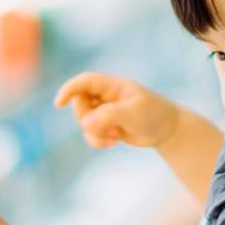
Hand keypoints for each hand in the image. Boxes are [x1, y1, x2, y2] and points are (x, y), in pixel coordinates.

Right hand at [55, 73, 180, 148]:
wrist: (166, 129)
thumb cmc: (154, 114)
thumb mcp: (134, 113)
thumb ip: (110, 115)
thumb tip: (85, 122)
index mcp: (113, 86)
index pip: (85, 82)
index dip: (70, 89)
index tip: (59, 104)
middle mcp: (105, 96)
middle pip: (80, 103)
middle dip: (87, 119)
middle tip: (108, 128)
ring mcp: (104, 111)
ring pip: (83, 121)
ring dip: (95, 133)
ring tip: (114, 137)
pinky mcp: (105, 125)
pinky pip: (89, 133)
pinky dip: (97, 140)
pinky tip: (113, 142)